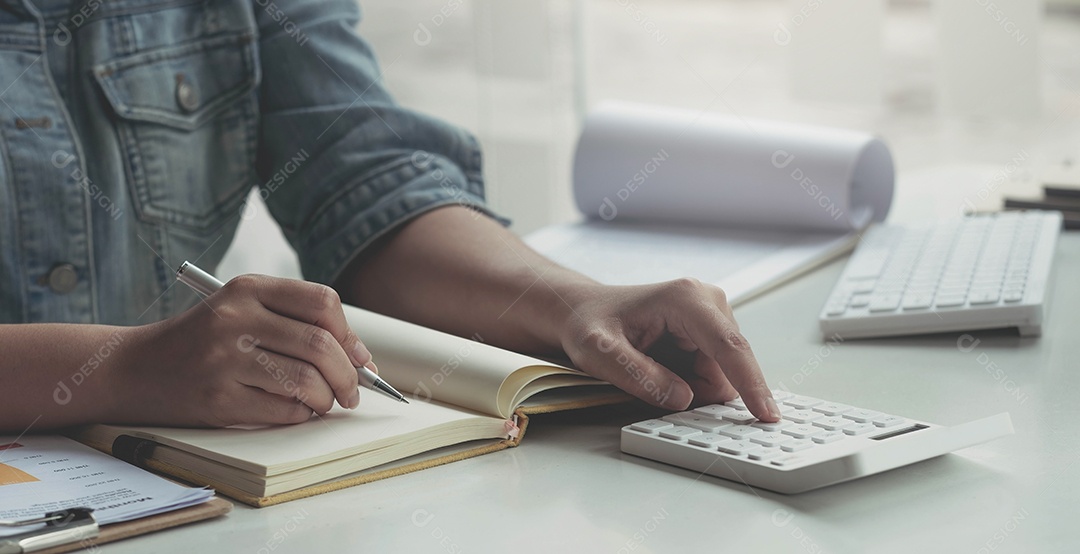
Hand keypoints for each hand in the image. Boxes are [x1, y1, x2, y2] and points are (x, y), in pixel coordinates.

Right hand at [112, 275, 370, 426]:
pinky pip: (283, 410)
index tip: (358, 357)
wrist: (132, 369)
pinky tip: (293, 411)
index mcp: (246, 289)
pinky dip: (300, 415)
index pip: (322, 302)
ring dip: (326, 399)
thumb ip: (295, 324)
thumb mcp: (241, 313)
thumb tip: (361, 358)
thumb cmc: (202, 342)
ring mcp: (224, 359)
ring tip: (322, 403)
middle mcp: (235, 319)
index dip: (349, 334)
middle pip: (321, 345)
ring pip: (307, 381)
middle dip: (348, 375)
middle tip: (352, 392)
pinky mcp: (218, 399)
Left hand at [559, 278, 780, 421]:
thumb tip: (683, 399)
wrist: (582, 311)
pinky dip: (689, 384)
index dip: (751, 383)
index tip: (766, 414)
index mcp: (686, 298)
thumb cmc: (587, 323)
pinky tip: (661, 369)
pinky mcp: (709, 332)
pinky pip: (712, 374)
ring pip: (720, 376)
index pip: (729, 346)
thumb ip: (638, 375)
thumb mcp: (597, 351)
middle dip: (696, 391)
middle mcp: (707, 301)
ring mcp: (712, 316)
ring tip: (649, 369)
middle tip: (650, 383)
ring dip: (690, 388)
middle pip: (726, 368)